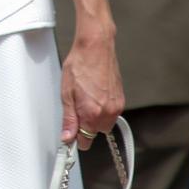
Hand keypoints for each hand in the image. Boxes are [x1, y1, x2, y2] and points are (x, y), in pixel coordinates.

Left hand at [60, 26, 123, 150]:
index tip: (70, 131)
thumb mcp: (66, 93)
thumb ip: (69, 119)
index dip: (76, 136)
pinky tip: (95, 94)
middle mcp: (108, 112)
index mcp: (92, 113)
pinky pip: (111, 113)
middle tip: (76, 107)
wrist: (96, 47)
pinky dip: (103, 109)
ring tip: (85, 98)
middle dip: (86, 125)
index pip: (85, 141)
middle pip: (96, 133)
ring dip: (95, 117)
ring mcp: (116, 106)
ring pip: (104, 123)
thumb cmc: (80, 64)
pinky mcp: (121, 99)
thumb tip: (67, 137)